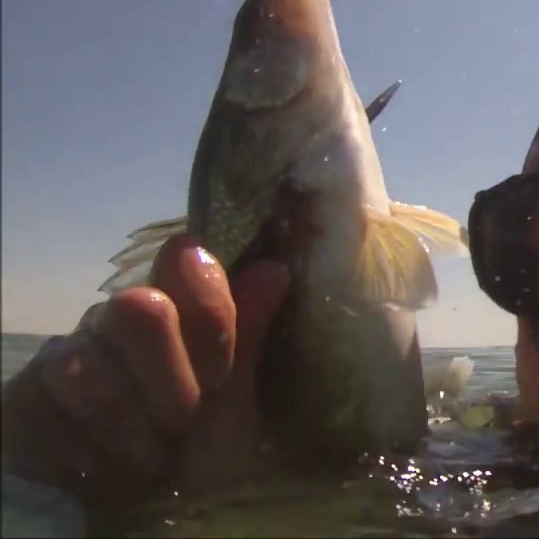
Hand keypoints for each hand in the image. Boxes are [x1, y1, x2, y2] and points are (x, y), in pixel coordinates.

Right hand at [0, 234, 289, 504]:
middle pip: (140, 308)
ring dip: (135, 431)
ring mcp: (72, 350)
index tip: (222, 372)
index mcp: (179, 306)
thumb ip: (247, 338)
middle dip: (172, 382)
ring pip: (96, 369)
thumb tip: (274, 270)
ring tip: (153, 458)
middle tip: (184, 423)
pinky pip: (52, 407)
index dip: (208, 309)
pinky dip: (94, 453)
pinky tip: (108, 466)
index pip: (186, 260)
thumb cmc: (198, 453)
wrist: (140, 513)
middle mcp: (120, 317)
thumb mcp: (236, 404)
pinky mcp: (28, 392)